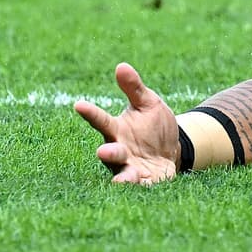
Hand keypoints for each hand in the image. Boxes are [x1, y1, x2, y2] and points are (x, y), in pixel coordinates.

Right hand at [74, 64, 180, 185]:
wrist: (173, 149)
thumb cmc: (154, 125)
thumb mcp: (149, 103)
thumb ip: (135, 88)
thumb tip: (122, 65)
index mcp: (117, 129)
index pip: (100, 120)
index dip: (90, 113)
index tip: (79, 104)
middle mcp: (120, 150)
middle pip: (110, 152)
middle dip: (108, 153)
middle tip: (103, 151)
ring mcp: (132, 167)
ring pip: (124, 174)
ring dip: (124, 178)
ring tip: (123, 180)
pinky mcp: (147, 180)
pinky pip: (144, 186)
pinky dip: (145, 186)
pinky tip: (149, 185)